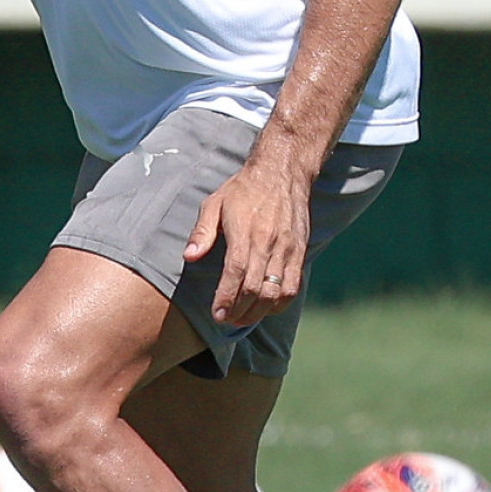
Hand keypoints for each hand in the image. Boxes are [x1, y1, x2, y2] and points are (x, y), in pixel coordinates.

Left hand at [183, 139, 314, 325]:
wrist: (282, 172)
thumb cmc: (244, 188)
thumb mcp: (215, 202)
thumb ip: (202, 232)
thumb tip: (189, 256)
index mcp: (246, 232)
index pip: (236, 273)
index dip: (226, 298)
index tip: (217, 313)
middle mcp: (269, 243)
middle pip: (256, 289)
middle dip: (240, 311)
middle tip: (226, 319)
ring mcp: (287, 249)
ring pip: (276, 292)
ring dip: (259, 312)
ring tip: (243, 318)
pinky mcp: (300, 252)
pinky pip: (293, 286)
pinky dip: (280, 303)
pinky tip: (266, 307)